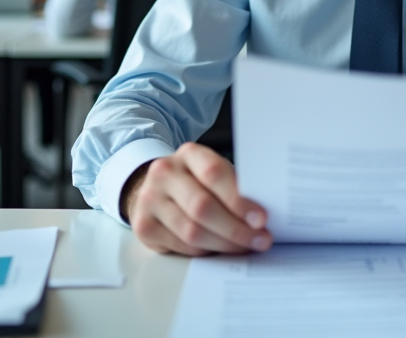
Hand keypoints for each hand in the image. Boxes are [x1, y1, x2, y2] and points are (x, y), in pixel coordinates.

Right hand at [121, 143, 271, 256]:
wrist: (156, 188)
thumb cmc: (197, 182)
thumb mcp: (214, 173)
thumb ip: (234, 187)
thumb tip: (262, 216)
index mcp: (189, 154)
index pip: (214, 174)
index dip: (239, 199)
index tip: (261, 218)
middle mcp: (164, 173)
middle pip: (202, 207)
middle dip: (236, 228)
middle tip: (260, 240)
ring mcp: (150, 199)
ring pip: (191, 231)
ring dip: (224, 244)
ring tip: (246, 248)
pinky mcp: (143, 226)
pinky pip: (181, 246)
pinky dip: (205, 252)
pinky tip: (221, 249)